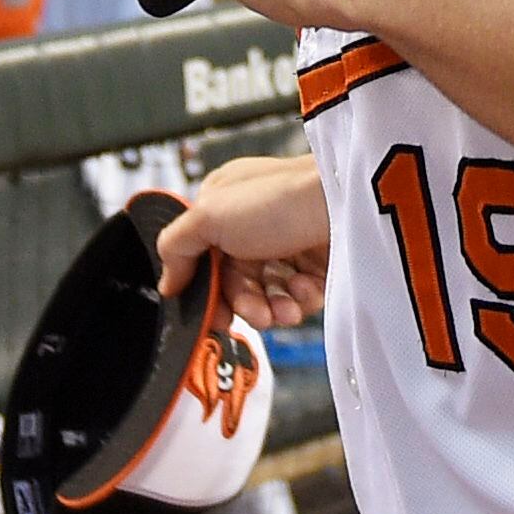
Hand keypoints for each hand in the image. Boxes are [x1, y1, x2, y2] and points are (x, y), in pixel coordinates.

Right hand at [157, 154, 329, 328]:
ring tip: (285, 309)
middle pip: (238, 282)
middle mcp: (255, 224)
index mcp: (224, 206)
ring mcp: (288, 243)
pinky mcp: (319, 262)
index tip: (214, 313)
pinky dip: (302, 300)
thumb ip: (177, 248)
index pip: (205, 260)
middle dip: (246, 304)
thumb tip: (167, 283)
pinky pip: (301, 296)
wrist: (347, 205)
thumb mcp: (209, 216)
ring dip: (275, 308)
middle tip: (256, 315)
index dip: (210, 290)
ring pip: (269, 294)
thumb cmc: (281, 198)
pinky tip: (306, 289)